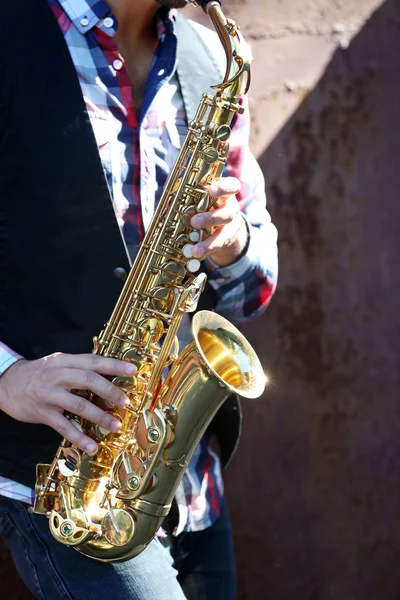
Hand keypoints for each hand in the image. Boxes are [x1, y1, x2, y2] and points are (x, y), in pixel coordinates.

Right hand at [0, 353, 136, 453]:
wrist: (5, 383)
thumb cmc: (39, 373)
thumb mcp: (58, 363)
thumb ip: (80, 367)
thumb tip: (110, 373)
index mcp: (64, 361)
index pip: (93, 361)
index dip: (114, 365)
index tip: (133, 370)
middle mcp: (58, 376)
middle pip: (88, 380)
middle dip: (110, 391)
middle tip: (126, 402)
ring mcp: (49, 395)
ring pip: (78, 404)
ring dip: (99, 416)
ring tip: (115, 425)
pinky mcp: (42, 413)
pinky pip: (63, 427)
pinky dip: (79, 438)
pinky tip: (91, 446)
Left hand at [190, 177, 248, 266]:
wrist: (219, 222)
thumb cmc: (205, 203)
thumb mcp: (198, 196)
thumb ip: (186, 195)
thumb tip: (169, 200)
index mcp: (224, 193)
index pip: (232, 186)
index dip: (223, 188)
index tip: (212, 191)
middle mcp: (230, 208)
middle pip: (227, 212)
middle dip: (210, 218)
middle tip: (194, 222)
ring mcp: (230, 226)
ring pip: (225, 234)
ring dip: (209, 242)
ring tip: (195, 250)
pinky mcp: (226, 240)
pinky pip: (218, 247)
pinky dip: (206, 252)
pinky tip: (196, 255)